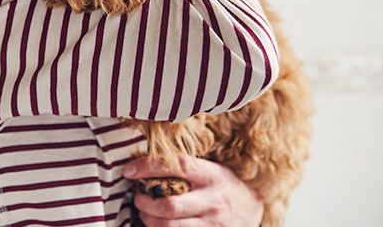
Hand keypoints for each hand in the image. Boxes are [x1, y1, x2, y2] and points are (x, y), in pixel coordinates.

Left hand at [124, 155, 263, 226]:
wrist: (253, 210)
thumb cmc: (224, 186)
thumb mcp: (212, 170)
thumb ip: (186, 168)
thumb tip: (145, 162)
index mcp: (213, 176)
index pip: (177, 166)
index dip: (148, 167)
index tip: (129, 171)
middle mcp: (213, 201)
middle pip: (169, 205)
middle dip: (144, 202)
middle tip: (137, 196)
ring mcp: (211, 224)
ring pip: (169, 226)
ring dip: (148, 220)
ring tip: (144, 212)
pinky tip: (155, 224)